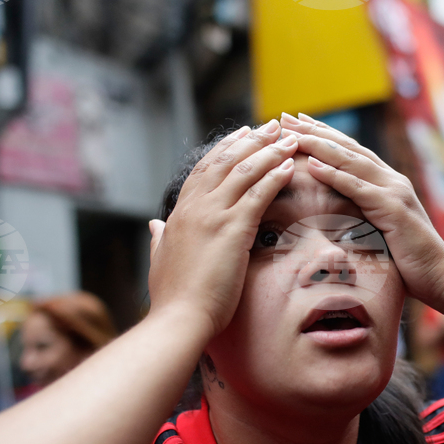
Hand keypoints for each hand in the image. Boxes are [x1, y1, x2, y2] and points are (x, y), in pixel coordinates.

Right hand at [147, 121, 297, 337]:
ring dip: (269, 151)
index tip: (242, 134)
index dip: (225, 149)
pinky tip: (289, 165)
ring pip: (244, 171)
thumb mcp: (160, 260)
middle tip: (272, 125)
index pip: (204, 170)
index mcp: (179, 213)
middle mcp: (195, 207)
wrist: (178, 318)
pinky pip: (257, 194)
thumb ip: (159, 239)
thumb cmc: (172, 298)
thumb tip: (154, 226)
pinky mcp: (231, 229)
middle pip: (226, 161)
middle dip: (251, 140)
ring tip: (289, 137)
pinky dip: (274, 176)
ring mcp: (212, 216)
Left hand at [279, 112, 443, 307]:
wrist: (442, 277)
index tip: (297, 122)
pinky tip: (313, 165)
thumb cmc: (409, 262)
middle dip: (315, 131)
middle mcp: (391, 180)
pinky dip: (335, 175)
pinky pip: (359, 188)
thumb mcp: (382, 232)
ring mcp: (394, 192)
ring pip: (351, 161)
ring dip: (319, 145)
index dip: (323, 135)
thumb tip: (337, 216)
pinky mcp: (393, 210)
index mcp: (388, 184)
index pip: (351, 152)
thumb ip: (364, 216)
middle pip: (347, 148)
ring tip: (294, 133)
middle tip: (286, 117)